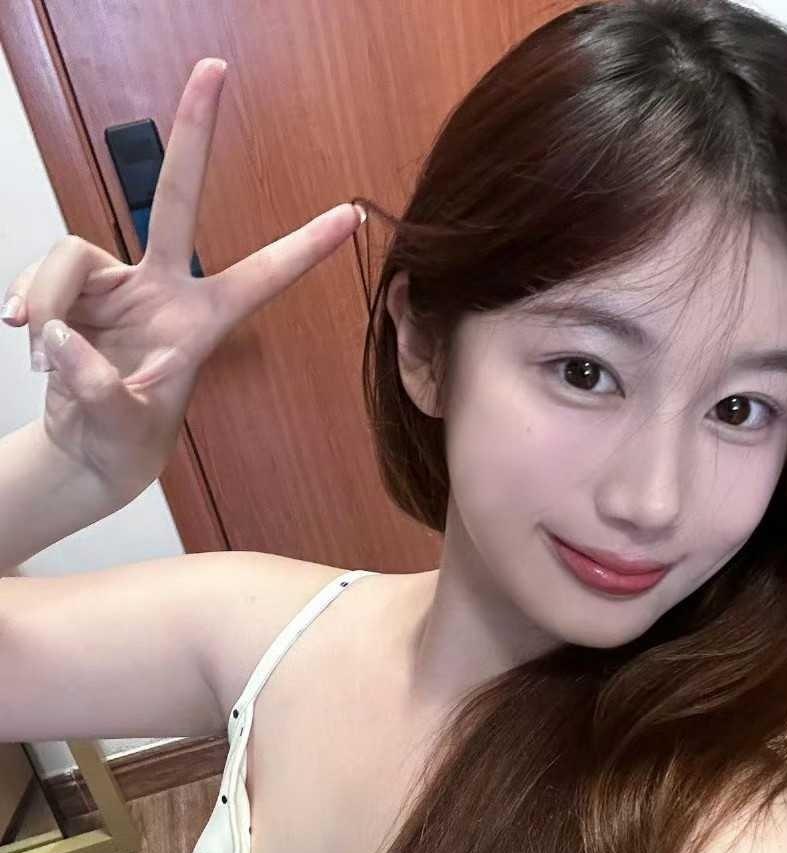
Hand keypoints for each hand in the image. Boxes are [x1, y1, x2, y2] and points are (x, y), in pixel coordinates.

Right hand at [0, 57, 364, 502]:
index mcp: (203, 321)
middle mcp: (163, 288)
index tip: (352, 215)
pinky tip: (20, 331)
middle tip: (213, 70)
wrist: (87, 447)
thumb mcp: (124, 424)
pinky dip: (28, 300)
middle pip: (176, 200)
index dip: (304, 246)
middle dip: (194, 136)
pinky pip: (43, 274)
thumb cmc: (126, 438)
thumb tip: (58, 334)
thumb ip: (97, 384)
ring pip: (72, 254)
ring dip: (47, 297)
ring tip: (39, 347)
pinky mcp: (74, 288)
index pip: (262, 275)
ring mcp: (117, 282)